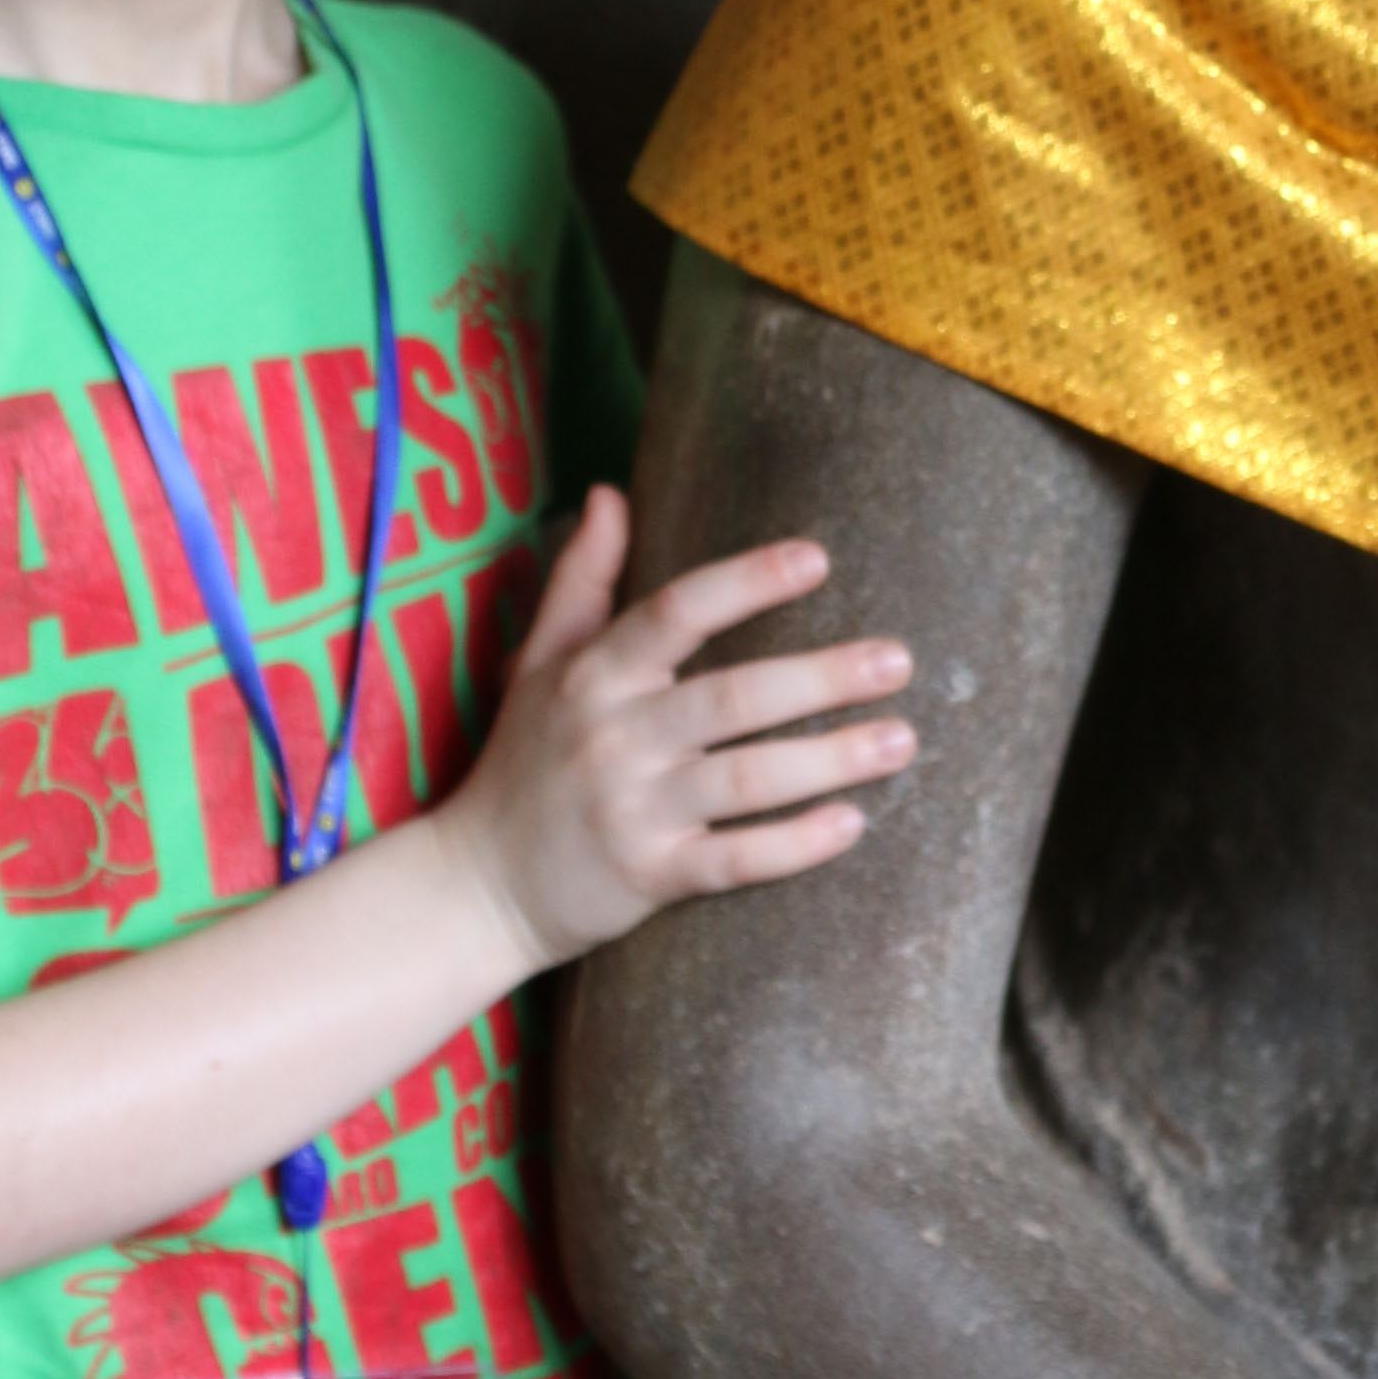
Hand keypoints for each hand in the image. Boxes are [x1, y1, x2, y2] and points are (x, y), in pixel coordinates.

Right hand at [435, 496, 914, 973]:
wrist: (476, 884)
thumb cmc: (524, 762)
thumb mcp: (540, 663)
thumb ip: (583, 580)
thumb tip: (610, 493)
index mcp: (595, 675)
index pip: (676, 612)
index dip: (747, 583)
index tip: (818, 560)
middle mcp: (613, 737)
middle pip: (732, 697)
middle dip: (822, 677)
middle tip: (898, 660)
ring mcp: (631, 810)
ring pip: (746, 779)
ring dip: (831, 759)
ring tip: (901, 740)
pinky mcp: (647, 877)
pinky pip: (733, 860)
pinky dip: (794, 846)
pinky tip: (852, 824)